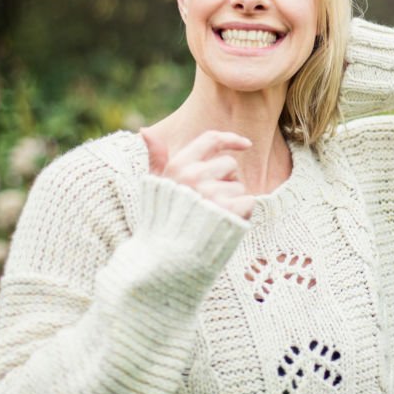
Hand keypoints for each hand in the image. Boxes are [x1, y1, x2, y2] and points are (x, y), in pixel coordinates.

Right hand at [140, 129, 255, 219]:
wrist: (165, 261)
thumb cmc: (161, 222)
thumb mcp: (155, 187)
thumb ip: (155, 159)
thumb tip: (145, 131)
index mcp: (178, 166)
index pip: (210, 139)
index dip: (231, 139)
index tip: (246, 145)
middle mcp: (193, 176)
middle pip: (229, 164)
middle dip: (226, 181)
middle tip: (210, 203)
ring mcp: (210, 193)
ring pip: (239, 186)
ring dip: (232, 201)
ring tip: (213, 218)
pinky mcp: (227, 211)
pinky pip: (248, 202)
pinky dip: (241, 215)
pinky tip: (224, 225)